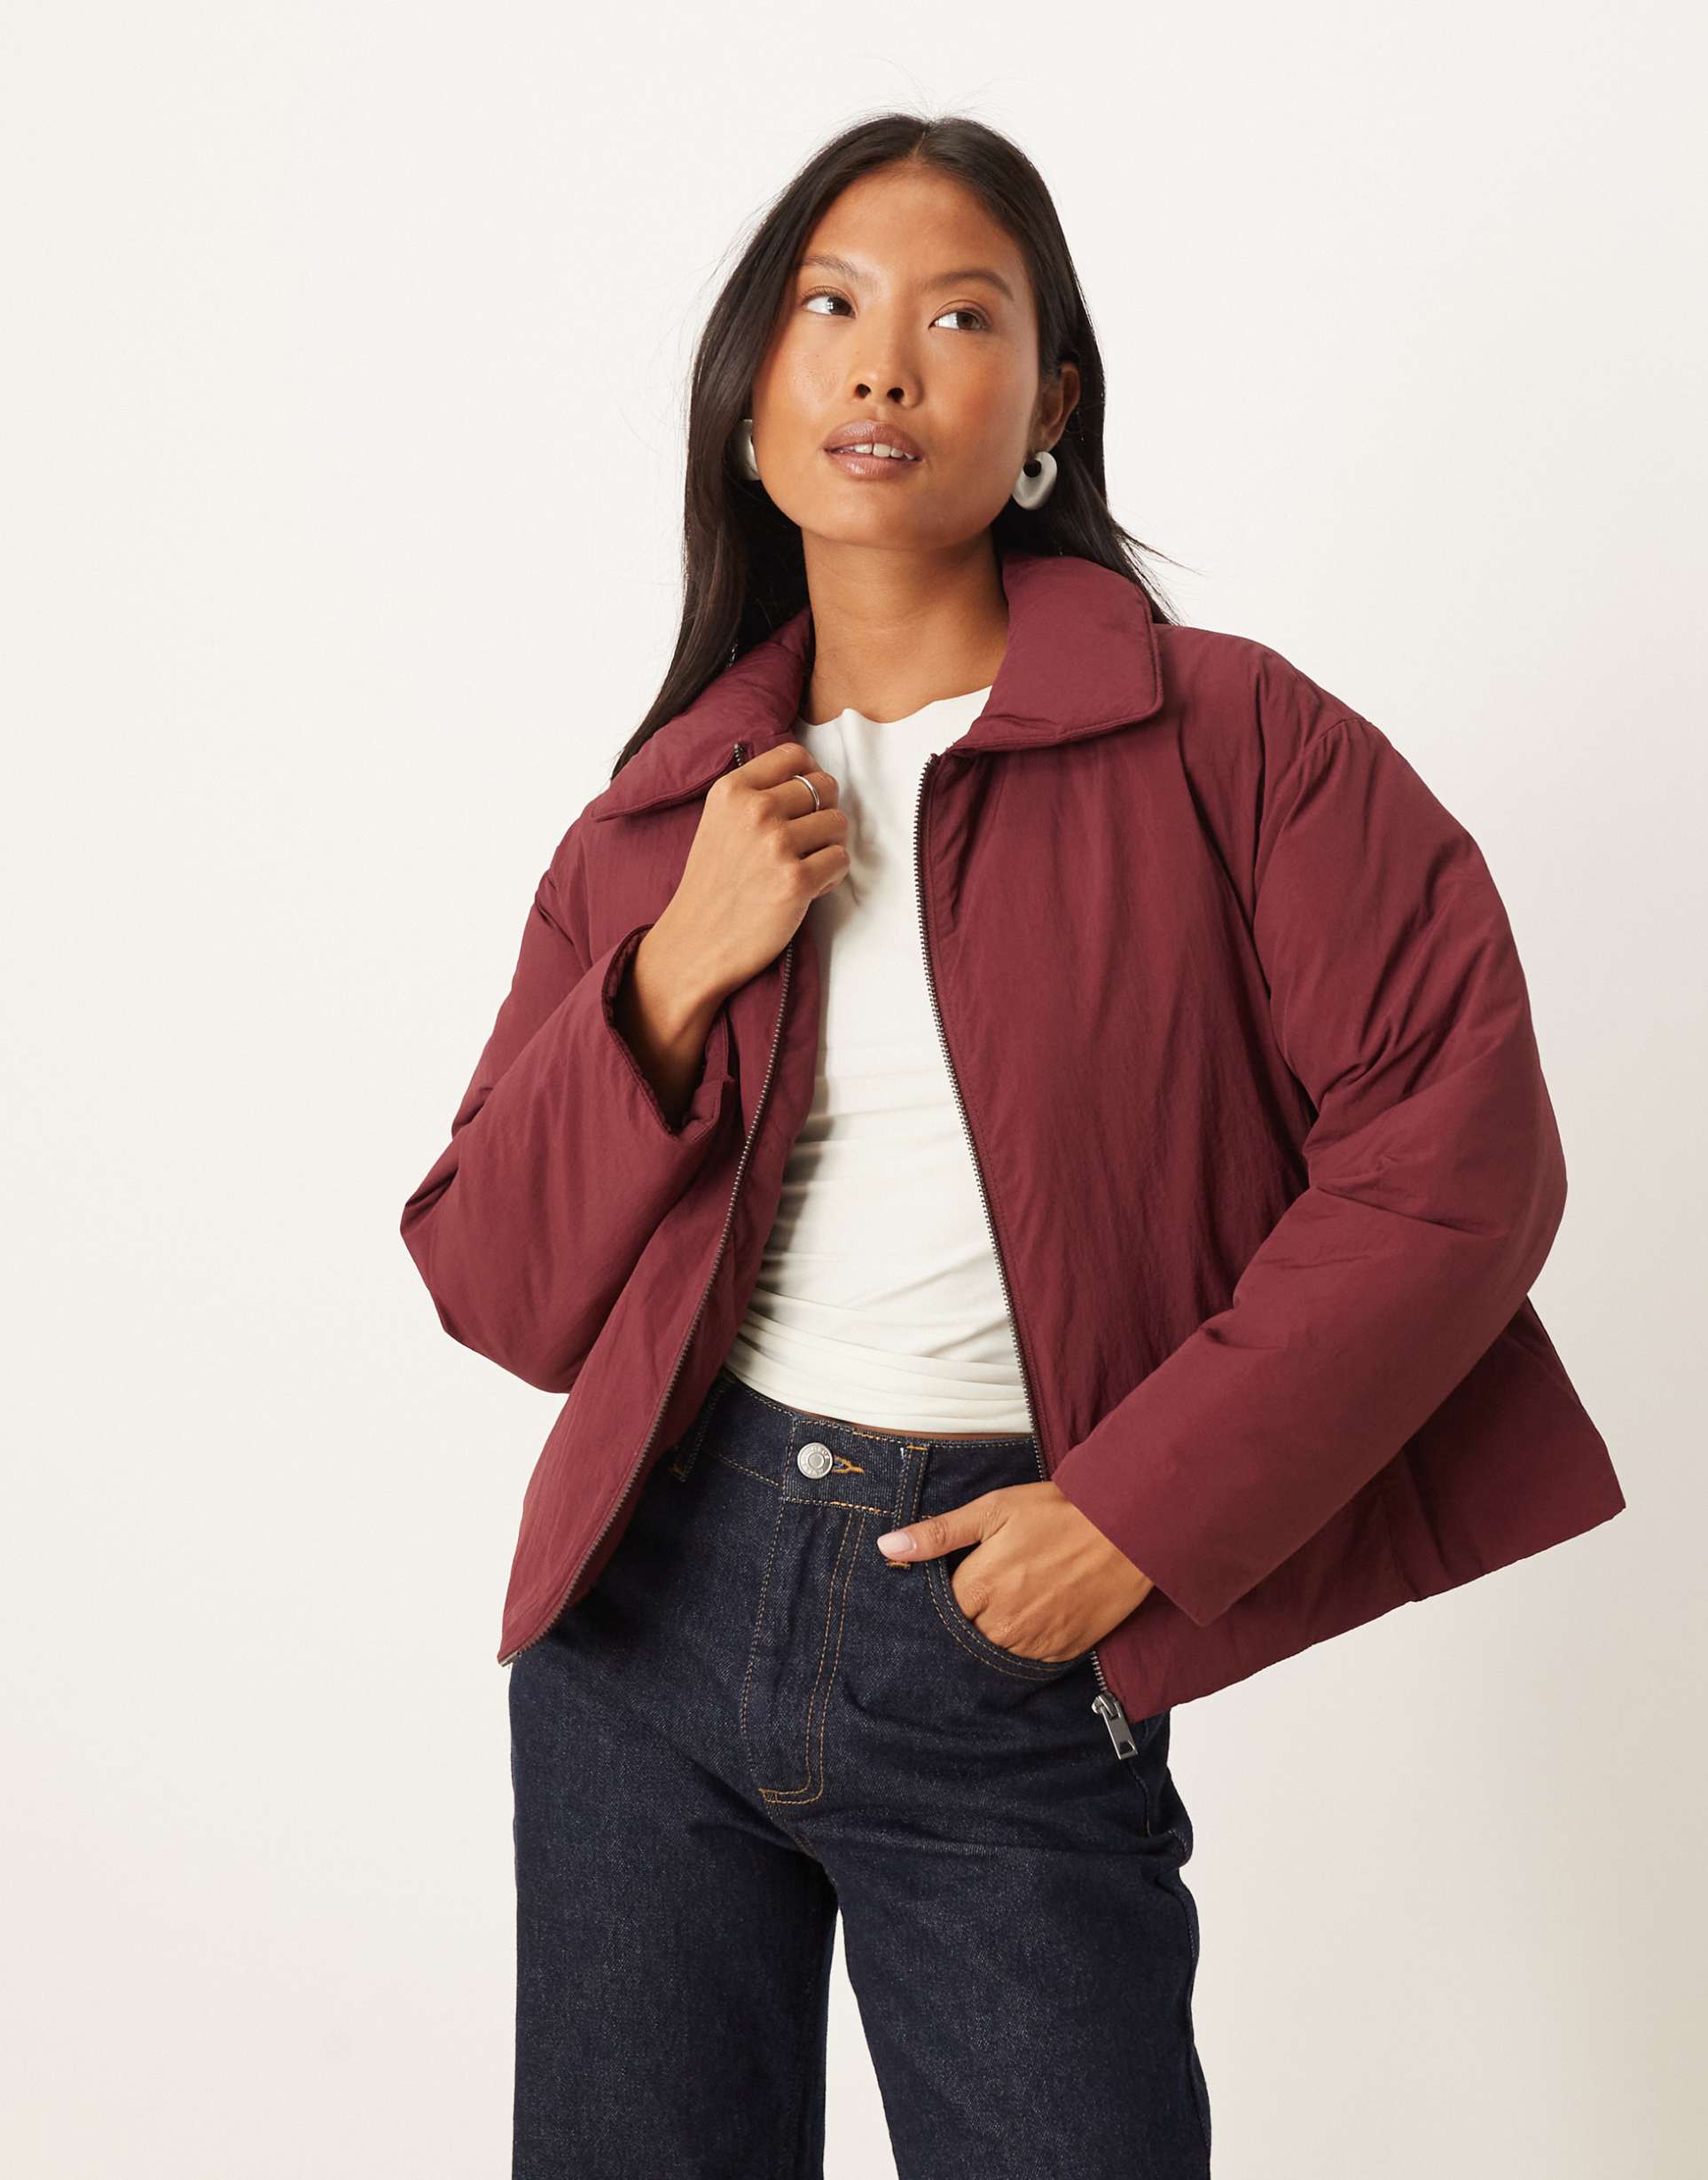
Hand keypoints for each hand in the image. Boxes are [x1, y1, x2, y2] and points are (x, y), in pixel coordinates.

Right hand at [654, 739, 850, 1006]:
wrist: (696, 942)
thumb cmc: (713, 885)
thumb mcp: (718, 822)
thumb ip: (755, 794)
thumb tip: (808, 775)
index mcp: (732, 790)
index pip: (794, 755)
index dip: (809, 775)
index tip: (806, 800)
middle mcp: (754, 810)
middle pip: (824, 786)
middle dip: (823, 814)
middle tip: (805, 843)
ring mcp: (776, 845)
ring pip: (838, 822)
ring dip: (829, 846)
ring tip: (802, 867)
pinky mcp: (796, 881)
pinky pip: (840, 860)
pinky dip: (830, 876)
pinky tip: (805, 889)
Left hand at [874, 1482, 1154, 1660]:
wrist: (1126, 1529)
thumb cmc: (1058, 1512)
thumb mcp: (994, 1509)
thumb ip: (939, 1533)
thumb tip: (888, 1547)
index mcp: (979, 1587)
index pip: (940, 1611)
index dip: (947, 1596)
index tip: (959, 1580)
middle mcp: (1002, 1623)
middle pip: (965, 1635)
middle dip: (969, 1616)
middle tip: (988, 1589)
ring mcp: (1034, 1641)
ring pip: (995, 1650)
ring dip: (996, 1632)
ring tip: (1012, 1601)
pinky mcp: (1062, 1652)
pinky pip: (1029, 1661)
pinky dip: (1026, 1643)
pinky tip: (1035, 1616)